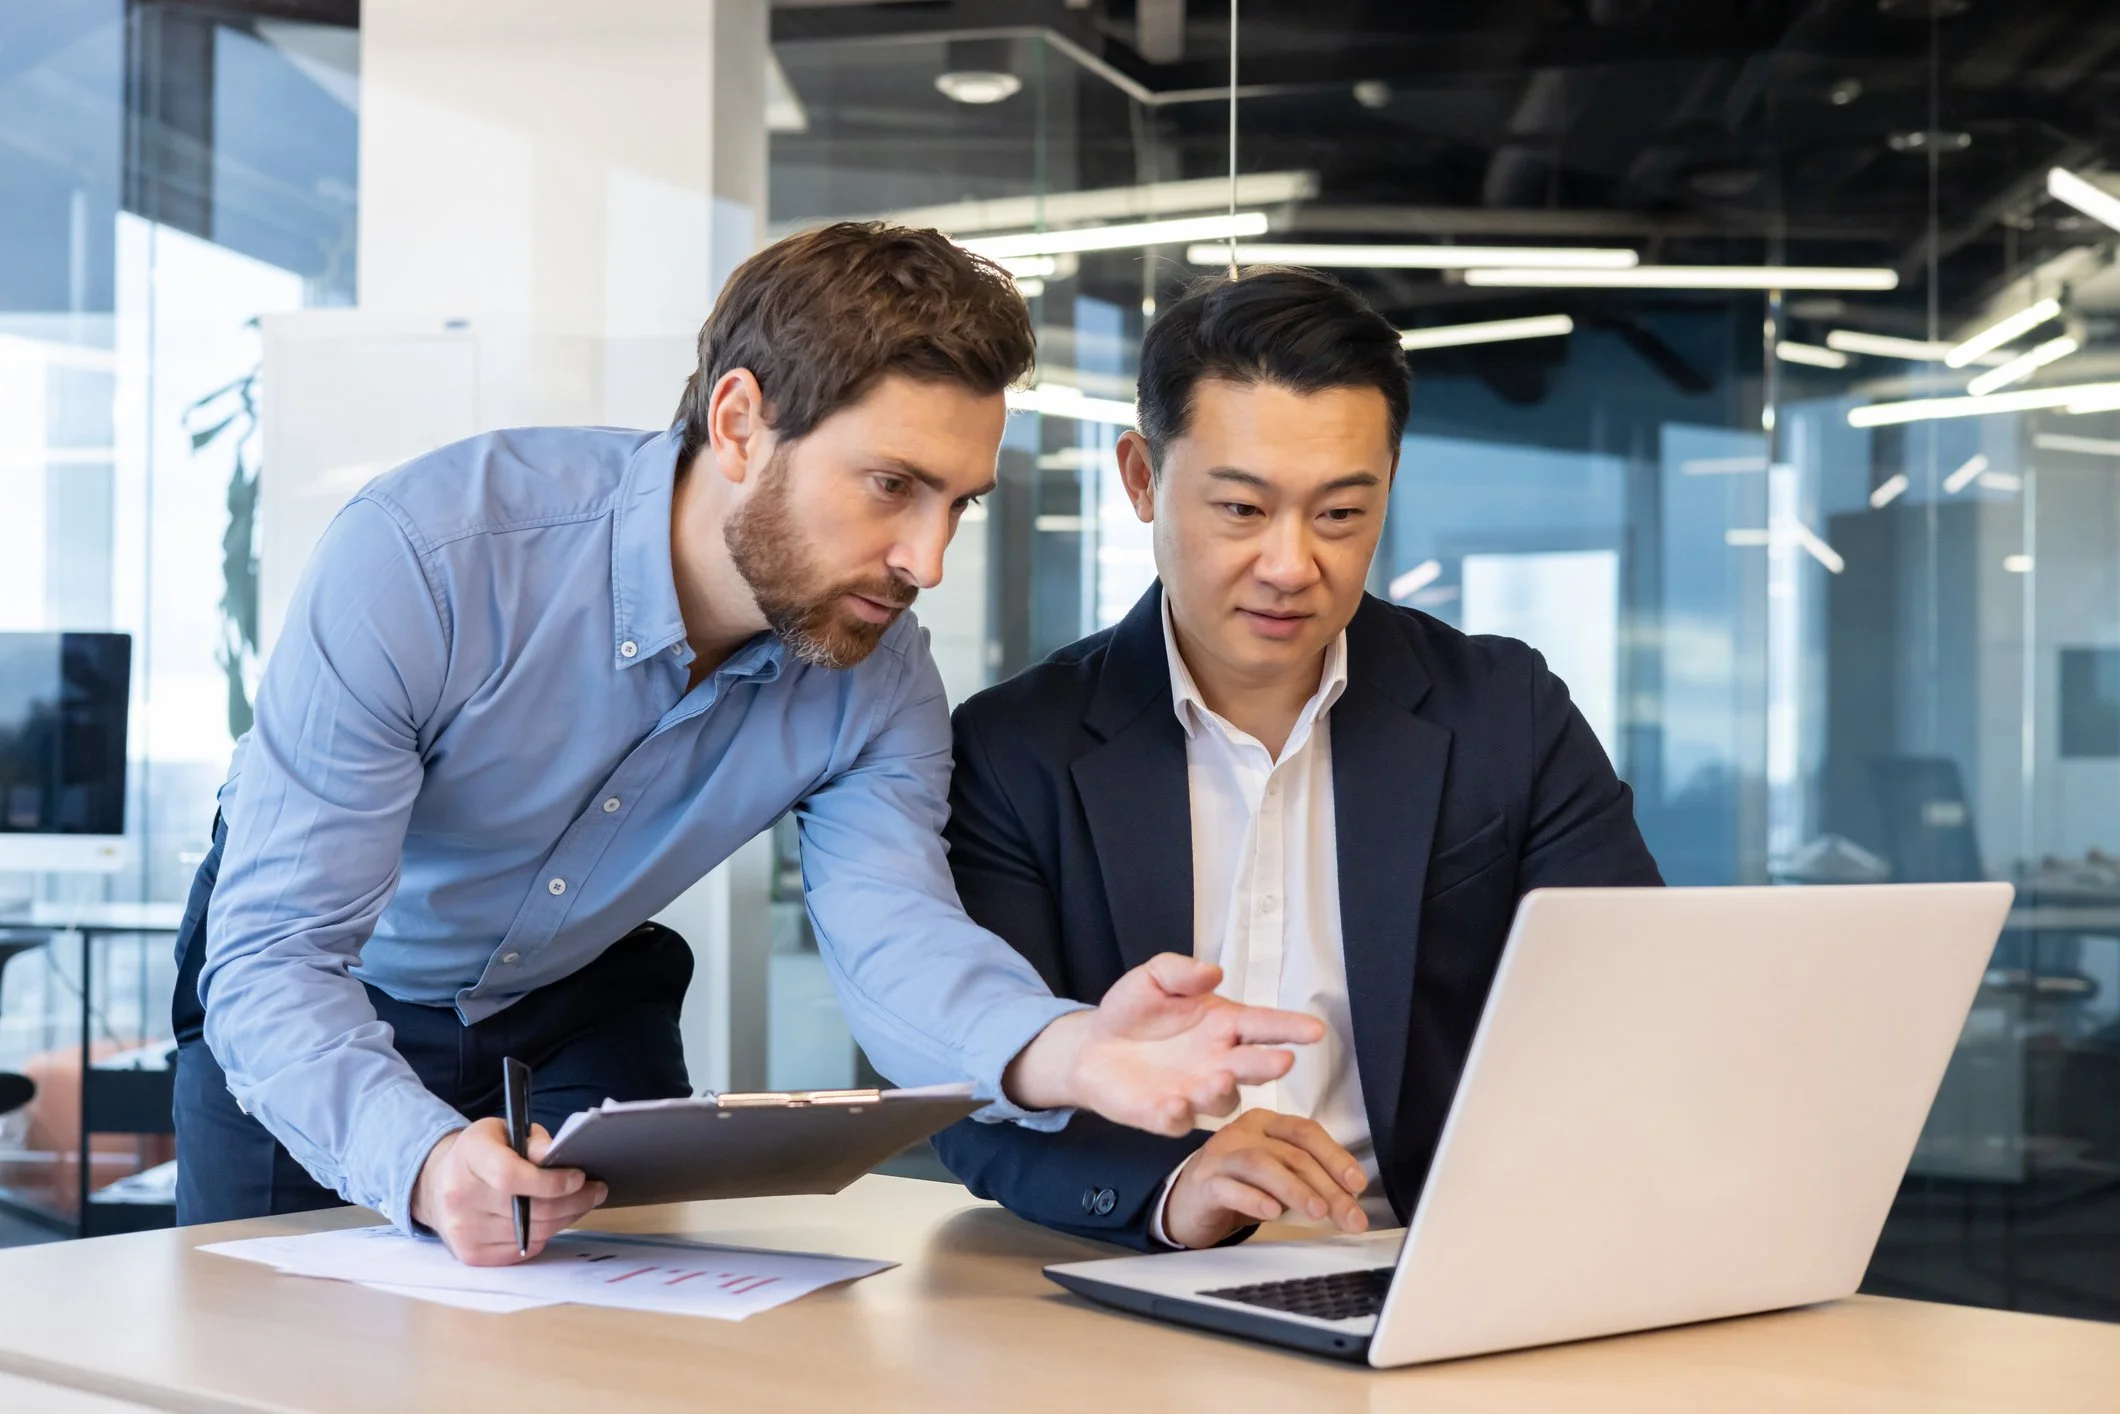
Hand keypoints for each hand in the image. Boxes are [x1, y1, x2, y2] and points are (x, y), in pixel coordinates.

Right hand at [410, 1117, 607, 1264]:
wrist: (439, 1184)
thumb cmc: (482, 1153)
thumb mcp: (504, 1131)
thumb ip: (532, 1140)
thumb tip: (555, 1155)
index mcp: (469, 1157)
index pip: (510, 1176)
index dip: (550, 1181)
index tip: (580, 1177)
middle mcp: (460, 1197)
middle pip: (530, 1209)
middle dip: (573, 1200)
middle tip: (597, 1190)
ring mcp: (463, 1230)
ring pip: (533, 1232)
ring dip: (566, 1218)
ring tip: (583, 1202)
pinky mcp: (471, 1255)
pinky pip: (524, 1249)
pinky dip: (545, 1234)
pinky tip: (553, 1218)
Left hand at [1003, 953, 1324, 1134]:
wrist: (1092, 1045)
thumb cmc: (1132, 1010)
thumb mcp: (1153, 978)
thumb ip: (1181, 971)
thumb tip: (1214, 971)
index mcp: (1224, 1025)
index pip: (1264, 1025)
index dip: (1290, 1027)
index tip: (1315, 1029)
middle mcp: (1219, 1061)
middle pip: (1252, 1065)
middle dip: (1268, 1064)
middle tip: (1283, 1060)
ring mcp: (1195, 1091)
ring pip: (1222, 1098)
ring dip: (1224, 1089)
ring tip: (1221, 1076)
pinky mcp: (1166, 1115)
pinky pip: (1179, 1120)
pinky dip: (1179, 1114)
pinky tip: (1173, 1103)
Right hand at [1162, 1109, 1368, 1249]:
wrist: (1186, 1202)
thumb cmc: (1237, 1186)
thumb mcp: (1276, 1177)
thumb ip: (1307, 1180)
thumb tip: (1349, 1199)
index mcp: (1265, 1123)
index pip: (1306, 1132)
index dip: (1335, 1156)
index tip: (1357, 1183)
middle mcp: (1243, 1133)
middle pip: (1291, 1153)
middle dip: (1327, 1186)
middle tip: (1349, 1215)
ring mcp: (1221, 1156)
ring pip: (1261, 1164)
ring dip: (1295, 1189)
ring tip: (1318, 1212)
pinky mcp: (1204, 1183)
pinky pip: (1229, 1187)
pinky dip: (1254, 1199)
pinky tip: (1272, 1213)